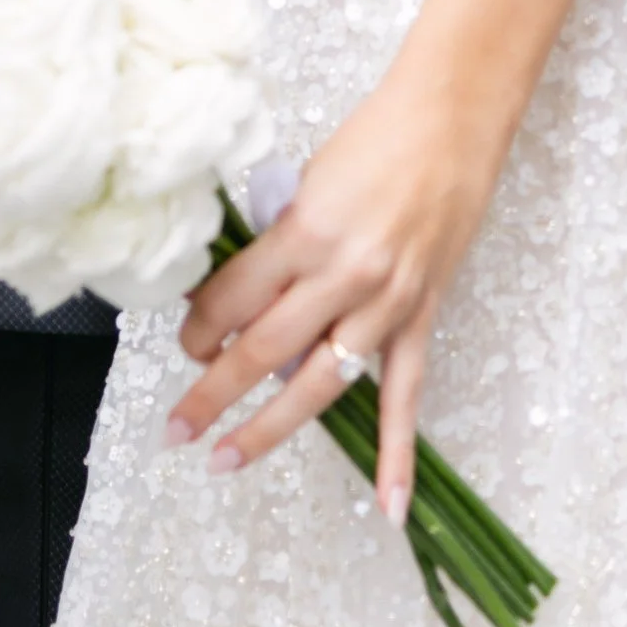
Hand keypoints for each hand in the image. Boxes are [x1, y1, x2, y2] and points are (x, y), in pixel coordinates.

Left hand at [168, 61, 499, 520]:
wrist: (451, 119)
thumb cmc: (374, 138)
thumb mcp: (306, 182)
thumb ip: (276, 243)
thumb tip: (238, 298)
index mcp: (305, 231)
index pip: (232, 299)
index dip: (198, 326)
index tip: (185, 338)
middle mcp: (344, 274)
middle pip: (262, 351)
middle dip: (210, 393)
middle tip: (175, 429)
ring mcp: (386, 302)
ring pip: (318, 384)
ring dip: (266, 428)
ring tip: (222, 459)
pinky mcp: (420, 314)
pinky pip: (405, 395)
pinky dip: (396, 454)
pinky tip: (389, 507)